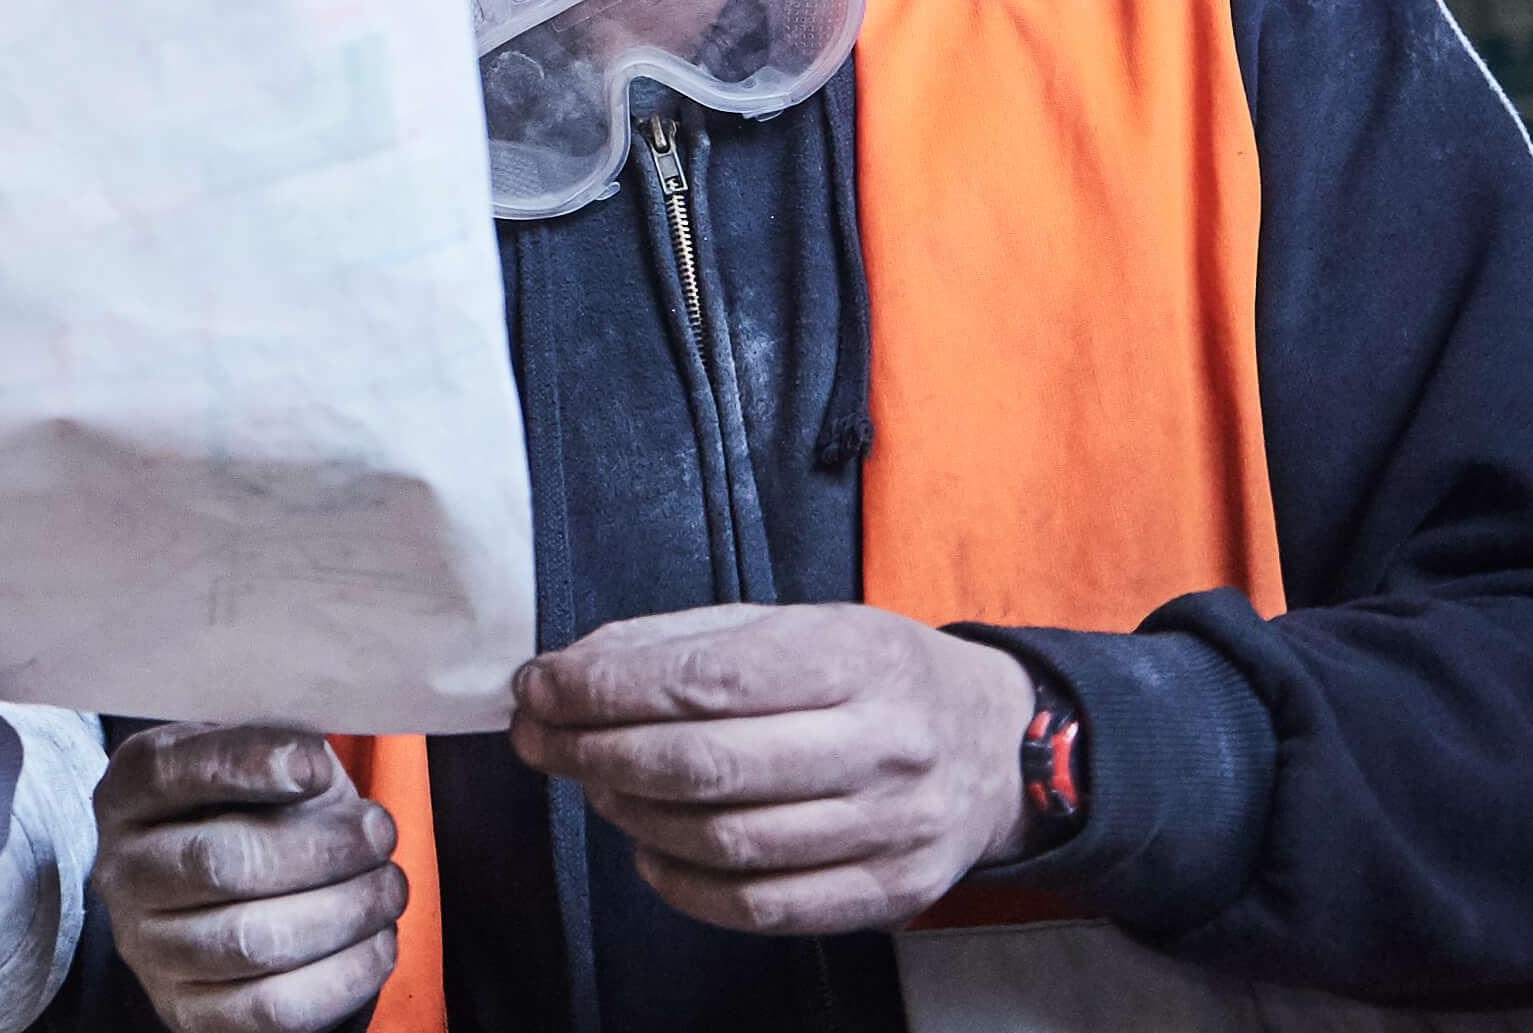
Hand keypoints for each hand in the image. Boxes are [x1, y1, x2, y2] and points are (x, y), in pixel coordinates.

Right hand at [95, 725, 406, 1032]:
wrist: (227, 899)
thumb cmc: (250, 812)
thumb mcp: (250, 759)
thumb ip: (271, 744)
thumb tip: (309, 760)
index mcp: (128, 793)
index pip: (172, 771)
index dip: (246, 765)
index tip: (318, 767)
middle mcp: (122, 873)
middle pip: (220, 862)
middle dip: (320, 847)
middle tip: (380, 831)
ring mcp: (149, 950)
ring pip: (254, 941)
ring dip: (344, 911)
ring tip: (389, 884)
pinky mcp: (190, 1012)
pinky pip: (276, 1008)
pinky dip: (344, 974)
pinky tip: (377, 940)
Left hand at [508, 603, 1035, 935]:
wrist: (994, 745)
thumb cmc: (868, 674)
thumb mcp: (789, 624)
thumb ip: (676, 642)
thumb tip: (564, 672)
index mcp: (852, 658)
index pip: (706, 680)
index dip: (604, 689)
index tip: (538, 688)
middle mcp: (882, 746)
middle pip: (709, 766)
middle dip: (597, 752)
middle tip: (540, 741)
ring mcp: (892, 829)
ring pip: (728, 842)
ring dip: (633, 816)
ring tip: (595, 786)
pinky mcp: (891, 894)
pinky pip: (765, 909)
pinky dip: (685, 887)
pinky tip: (649, 852)